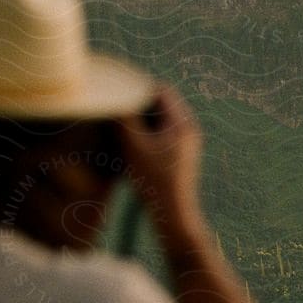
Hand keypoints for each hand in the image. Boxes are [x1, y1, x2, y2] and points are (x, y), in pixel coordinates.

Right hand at [114, 83, 202, 227]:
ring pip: (162, 117)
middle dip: (140, 103)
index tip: (119, 93)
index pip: (162, 90)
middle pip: (163, 102)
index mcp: (182, 122)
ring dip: (143, 117)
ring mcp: (187, 141)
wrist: (173, 214)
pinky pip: (164, 131)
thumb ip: (125, 120)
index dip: (139, 88)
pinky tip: (132, 140)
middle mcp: (189, 128)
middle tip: (118, 107)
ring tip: (123, 124)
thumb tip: (113, 98)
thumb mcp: (134, 146)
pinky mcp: (182, 152)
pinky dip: (149, 131)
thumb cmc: (153, 180)